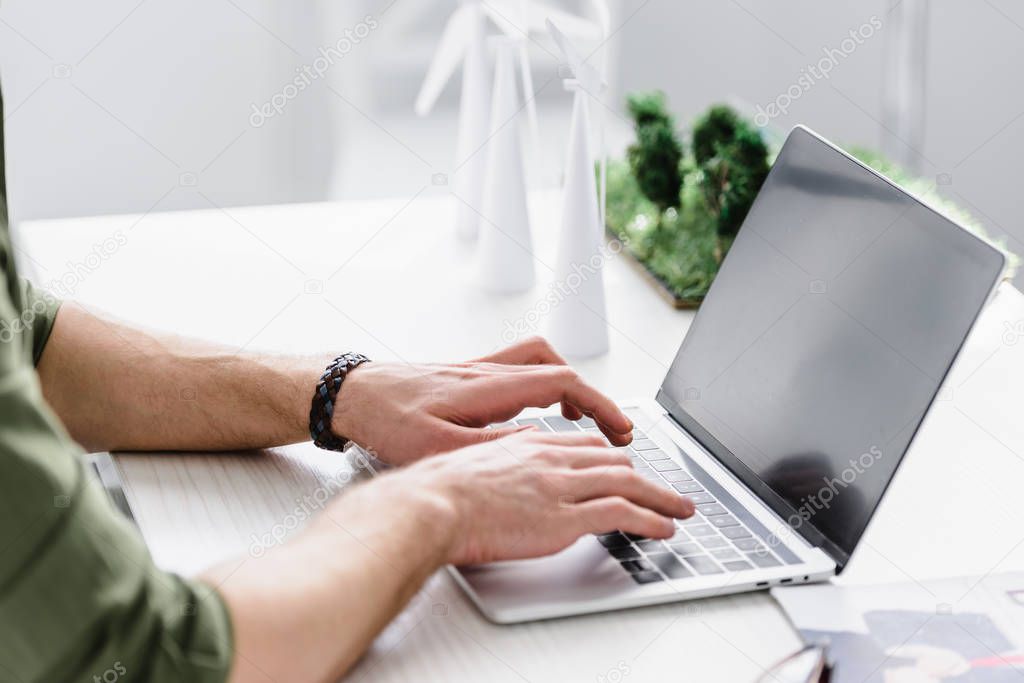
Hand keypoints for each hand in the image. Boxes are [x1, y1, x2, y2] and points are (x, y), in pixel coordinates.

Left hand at [331, 337, 633, 464]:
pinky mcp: (464, 375)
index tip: (621, 429)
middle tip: (612, 429)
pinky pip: (518, 368)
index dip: (600, 404)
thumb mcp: (436, 447)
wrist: (350, 394)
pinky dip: (541, 383)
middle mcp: (487, 371)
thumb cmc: (385, 421)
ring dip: (569, 385)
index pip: (562, 381)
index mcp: (487, 387)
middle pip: (558, 367)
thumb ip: (490, 448)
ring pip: (539, 361)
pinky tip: (534, 411)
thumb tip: (536, 443)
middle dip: (593, 397)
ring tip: (581, 420)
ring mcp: (477, 369)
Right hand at [381, 430, 694, 564]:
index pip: (583, 445)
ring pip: (627, 481)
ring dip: (661, 496)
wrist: (428, 505)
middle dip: (644, 475)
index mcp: (528, 446)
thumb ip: (497, 465)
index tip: (623, 464)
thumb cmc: (436, 492)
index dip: (609, 456)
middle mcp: (550, 459)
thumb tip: (505, 477)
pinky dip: (650, 519)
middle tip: (665, 487)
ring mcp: (560, 486)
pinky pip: (621, 512)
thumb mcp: (470, 465)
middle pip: (612, 460)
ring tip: (680, 509)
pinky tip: (664, 527)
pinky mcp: (564, 517)